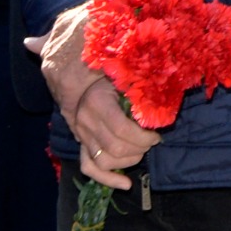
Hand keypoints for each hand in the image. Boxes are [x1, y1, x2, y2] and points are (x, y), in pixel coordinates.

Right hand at [28, 6, 159, 189]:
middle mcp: (83, 119)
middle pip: (116, 148)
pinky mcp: (81, 139)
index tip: (158, 131)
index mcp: (94, 100)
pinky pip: (89, 166)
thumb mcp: (112, 48)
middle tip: (155, 138)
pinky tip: (125, 184)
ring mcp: (80, 131)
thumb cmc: (99, 46)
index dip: (143, 136)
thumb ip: (121, 49)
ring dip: (129, 159)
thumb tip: (102, 47)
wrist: (72, 48)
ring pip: (104, 159)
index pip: (120, 131)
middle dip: (141, 147)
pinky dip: (106, 178)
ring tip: (144, 148)